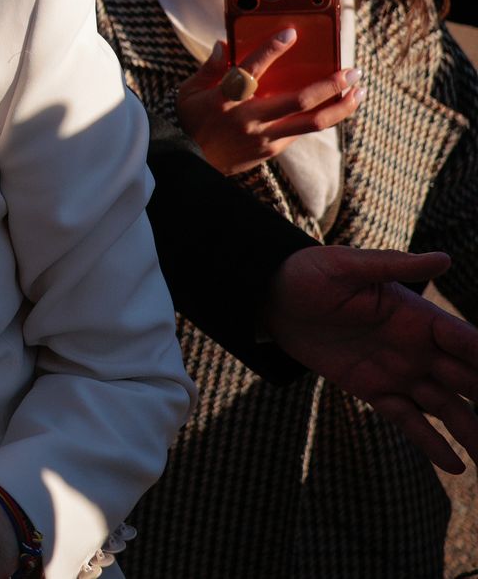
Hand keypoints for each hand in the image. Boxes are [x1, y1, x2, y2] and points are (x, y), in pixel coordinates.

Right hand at [176, 36, 360, 174]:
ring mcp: (263, 136)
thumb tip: (223, 43)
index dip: (271, 50)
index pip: (252, 69)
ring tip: (359, 92)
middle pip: (298, 101)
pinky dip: (323, 118)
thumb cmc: (188, 120)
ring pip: (311, 122)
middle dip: (330, 85)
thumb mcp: (189, 91)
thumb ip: (209, 68)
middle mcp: (248, 118)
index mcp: (225, 98)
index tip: (292, 33)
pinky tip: (337, 106)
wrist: (188, 162)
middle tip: (352, 71)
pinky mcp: (271, 150)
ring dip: (340, 107)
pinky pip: (302, 131)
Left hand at [263, 247, 477, 472]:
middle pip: (468, 381)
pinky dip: (431, 443)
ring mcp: (398, 371)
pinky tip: (455, 467)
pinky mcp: (373, 390)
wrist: (269, 297)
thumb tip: (444, 259)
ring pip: (447, 407)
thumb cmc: (308, 273)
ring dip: (472, 431)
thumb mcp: (345, 266)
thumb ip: (394, 266)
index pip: (467, 342)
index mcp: (418, 317)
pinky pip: (408, 420)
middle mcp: (417, 347)